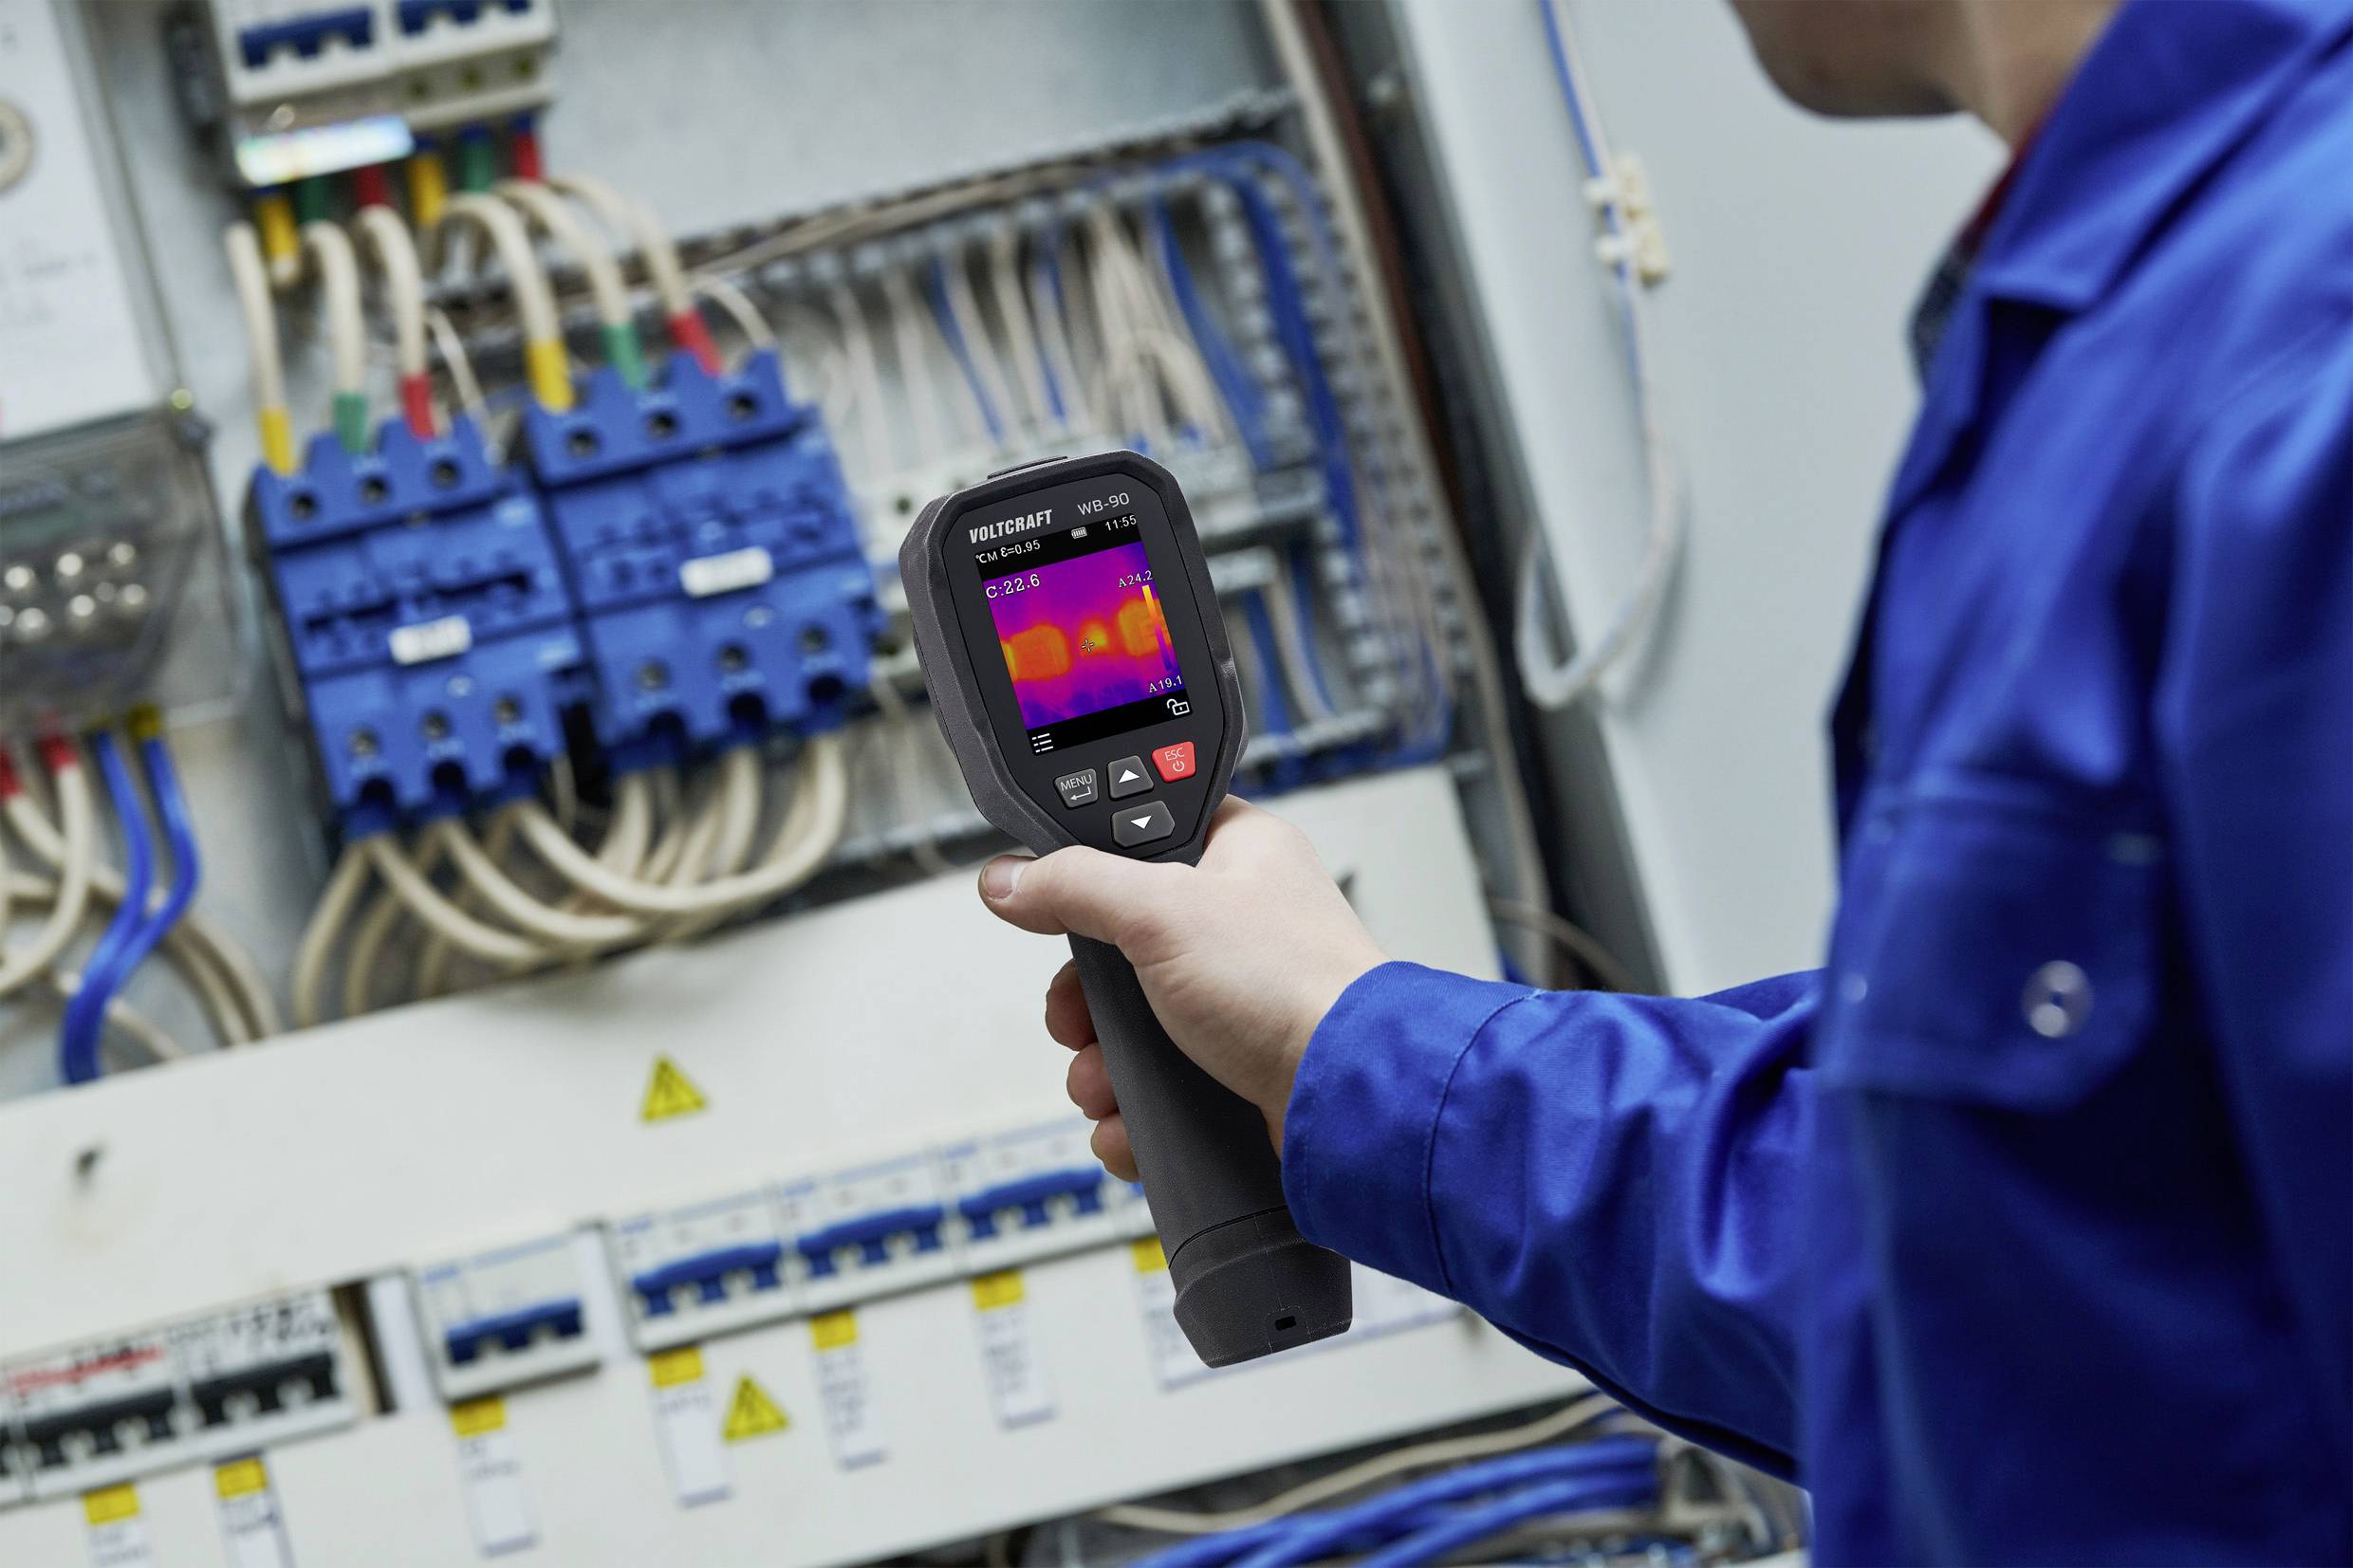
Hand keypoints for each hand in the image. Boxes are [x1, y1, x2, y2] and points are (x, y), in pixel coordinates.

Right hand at [977, 797, 1385, 1179]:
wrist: (1350, 1100)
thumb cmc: (1295, 985)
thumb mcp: (1162, 911)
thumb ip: (1076, 884)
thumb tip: (1012, 878)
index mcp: (1237, 854)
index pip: (1143, 838)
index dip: (1091, 872)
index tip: (1053, 901)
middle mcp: (1239, 924)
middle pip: (1120, 947)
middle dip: (1085, 998)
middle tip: (1077, 1016)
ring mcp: (1238, 1001)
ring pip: (1131, 1024)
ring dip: (1099, 1062)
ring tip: (1101, 1082)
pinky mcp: (1235, 1068)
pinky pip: (1156, 1084)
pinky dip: (1130, 1108)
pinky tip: (1126, 1120)